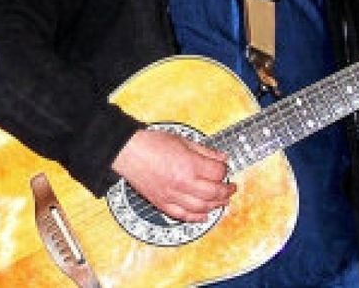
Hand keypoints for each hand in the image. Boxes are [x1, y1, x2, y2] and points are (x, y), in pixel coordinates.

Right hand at [111, 129, 234, 221]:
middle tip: (231, 188)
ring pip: (202, 207)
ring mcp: (172, 195)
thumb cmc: (151, 143)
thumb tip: (222, 158)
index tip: (223, 169)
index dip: (224, 170)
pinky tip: (204, 215)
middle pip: (214, 193)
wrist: (127, 151)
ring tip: (221, 201)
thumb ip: (204, 151)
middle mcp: (183, 183)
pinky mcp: (162, 203)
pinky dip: (196, 218)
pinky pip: (183, 215)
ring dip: (216, 205)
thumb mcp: (182, 140)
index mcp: (189, 165)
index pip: (218, 173)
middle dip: (226, 191)